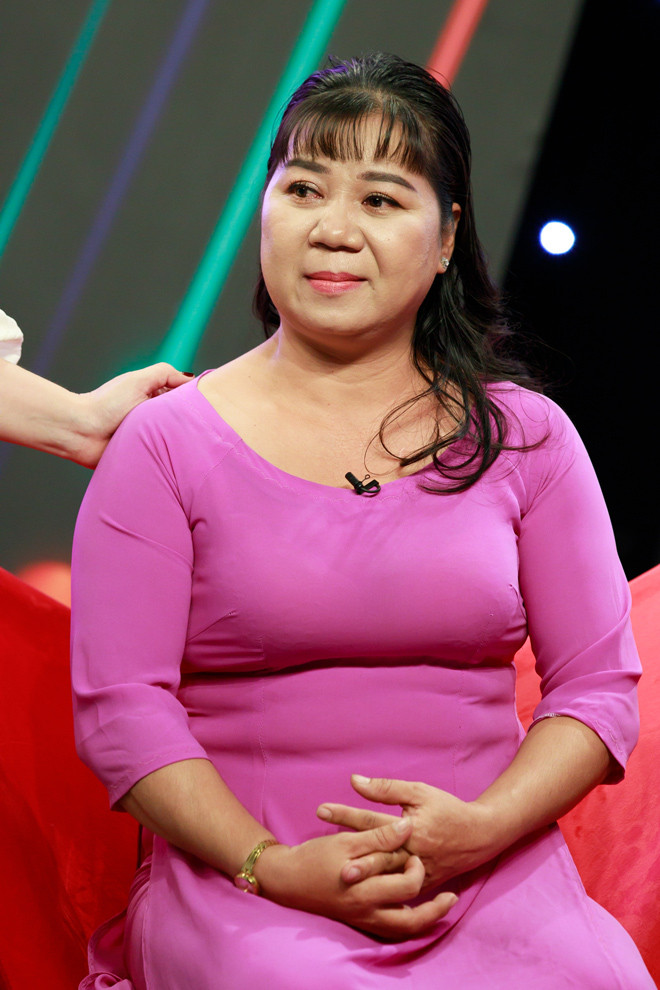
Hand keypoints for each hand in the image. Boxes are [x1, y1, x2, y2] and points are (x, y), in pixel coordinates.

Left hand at [74, 364, 193, 465]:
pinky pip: (161, 459)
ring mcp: (147, 438)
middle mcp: (151, 418)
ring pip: (173, 442)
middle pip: (180, 421)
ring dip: (176, 443)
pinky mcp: (142, 456)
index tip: (202, 406)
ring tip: (178, 443)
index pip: (181, 400)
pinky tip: (171, 457)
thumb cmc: (105, 405)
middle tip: (194, 428)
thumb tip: (190, 379)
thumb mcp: (137, 381)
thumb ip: (165, 373)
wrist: (80, 433)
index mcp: (151, 399)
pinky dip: (166, 459)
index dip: (192, 402)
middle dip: (187, 424)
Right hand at [254, 817, 457, 939]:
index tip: (417, 851)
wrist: (285, 880)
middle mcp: (367, 912)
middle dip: (434, 909)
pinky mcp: (357, 922)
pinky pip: (389, 931)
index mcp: (366, 890)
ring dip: (425, 921)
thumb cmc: (315, 857)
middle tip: (448, 894)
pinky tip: (413, 909)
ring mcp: (362, 921)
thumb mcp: (347, 842)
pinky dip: (405, 923)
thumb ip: (379, 837)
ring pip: (403, 931)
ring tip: (443, 906)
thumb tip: (407, 826)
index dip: (417, 866)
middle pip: (413, 920)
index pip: (408, 884)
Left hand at [318, 774, 495, 889]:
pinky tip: (361, 891)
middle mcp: (411, 853)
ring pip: (384, 875)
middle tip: (320, 851)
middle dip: (347, 851)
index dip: (346, 814)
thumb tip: (354, 781)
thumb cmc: (447, 809)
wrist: (479, 836)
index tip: (321, 809)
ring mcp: (417, 873)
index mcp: (409, 828)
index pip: (371, 819)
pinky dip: (381, 890)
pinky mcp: (423, 885)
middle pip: (374, 852)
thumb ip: (386, 788)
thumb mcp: (419, 792)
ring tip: (337, 874)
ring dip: (362, 872)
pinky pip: (399, 891)